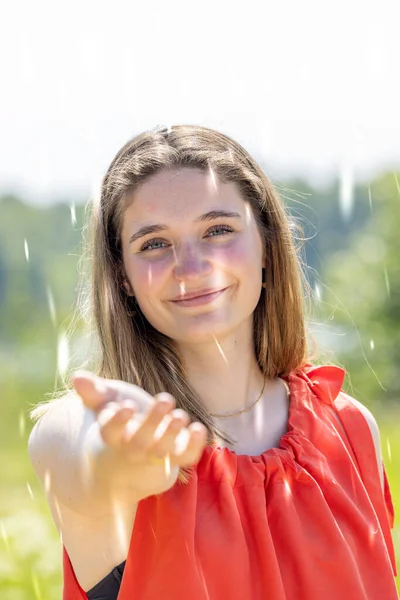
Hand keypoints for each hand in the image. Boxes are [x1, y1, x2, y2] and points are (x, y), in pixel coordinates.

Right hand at [71, 371, 207, 476]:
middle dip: (152, 422)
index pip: (110, 431)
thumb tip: (76, 376)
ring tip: (181, 415)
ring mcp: (155, 455)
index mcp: (112, 435)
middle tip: (166, 399)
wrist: (132, 459)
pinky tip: (200, 428)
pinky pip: (185, 456)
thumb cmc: (119, 422)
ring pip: (162, 450)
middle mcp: (132, 448)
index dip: (117, 421)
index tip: (127, 406)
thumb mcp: (105, 405)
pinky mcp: (176, 457)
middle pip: (140, 441)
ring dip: (172, 434)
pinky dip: (194, 445)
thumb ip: (94, 392)